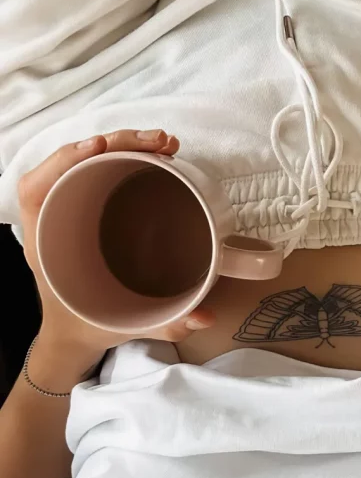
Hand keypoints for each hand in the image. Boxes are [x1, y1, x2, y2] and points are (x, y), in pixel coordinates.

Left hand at [18, 130, 214, 366]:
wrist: (75, 334)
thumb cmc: (90, 325)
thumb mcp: (127, 326)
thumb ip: (166, 324)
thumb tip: (206, 316)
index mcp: (46, 242)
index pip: (37, 189)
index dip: (63, 161)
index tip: (98, 147)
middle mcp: (56, 217)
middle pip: (73, 163)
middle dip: (115, 143)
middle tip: (160, 144)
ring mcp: (75, 208)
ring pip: (92, 162)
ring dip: (127, 145)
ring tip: (167, 144)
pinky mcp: (94, 207)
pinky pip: (104, 172)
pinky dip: (128, 157)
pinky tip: (159, 155)